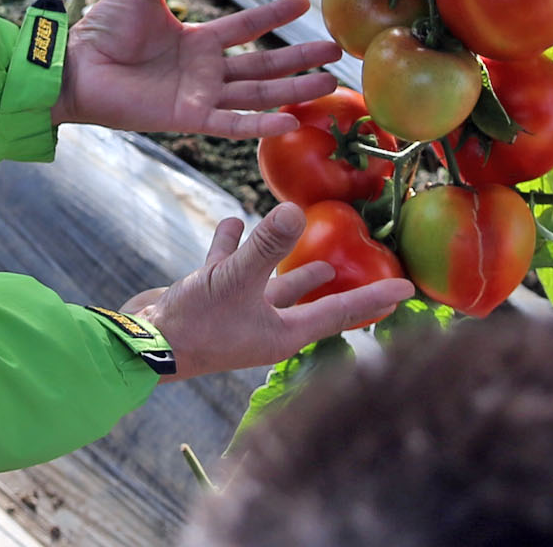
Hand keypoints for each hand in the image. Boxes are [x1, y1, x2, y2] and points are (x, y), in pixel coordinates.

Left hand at [51, 0, 340, 137]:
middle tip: (337, 51)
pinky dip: (260, 125)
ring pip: (258, 94)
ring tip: (330, 83)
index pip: (246, 27)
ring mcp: (199, 96)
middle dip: (299, 58)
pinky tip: (292, 121)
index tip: (304, 2)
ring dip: (294, 89)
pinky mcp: (187, 118)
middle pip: (264, 64)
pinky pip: (231, 123)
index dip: (273, 15)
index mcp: (197, 40)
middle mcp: (204, 70)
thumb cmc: (101, 31)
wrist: (75, 66)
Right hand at [119, 204, 412, 380]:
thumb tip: (296, 209)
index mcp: (283, 332)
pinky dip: (233, 244)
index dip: (374, 298)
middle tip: (361, 263)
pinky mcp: (211, 300)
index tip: (408, 288)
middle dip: (332, 281)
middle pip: (310, 301)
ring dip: (281, 259)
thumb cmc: (195, 324)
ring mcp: (237, 313)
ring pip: (269, 283)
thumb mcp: (234, 280)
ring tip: (297, 231)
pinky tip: (234, 222)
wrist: (144, 344)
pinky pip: (229, 268)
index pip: (340, 312)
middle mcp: (265, 325)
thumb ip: (265, 246)